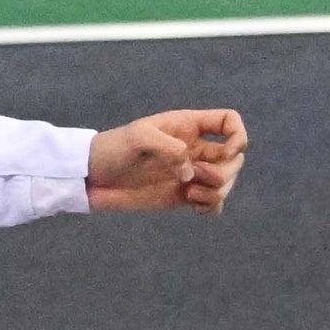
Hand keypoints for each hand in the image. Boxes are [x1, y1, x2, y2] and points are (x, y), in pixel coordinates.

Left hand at [87, 106, 246, 214]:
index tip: (226, 152)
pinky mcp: (182, 195)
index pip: (230, 121)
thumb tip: (191, 171)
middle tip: (195, 177)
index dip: (238, 136)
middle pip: (235, 158)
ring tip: (190, 195)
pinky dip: (212, 207)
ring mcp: (190, 173)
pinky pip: (212, 202)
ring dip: (218, 191)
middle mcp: (195, 149)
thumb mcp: (138, 138)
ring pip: (226, 181)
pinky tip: (194, 208)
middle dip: (224, 171)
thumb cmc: (112, 148)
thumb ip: (169, 148)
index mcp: (188, 127)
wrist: (91, 177)